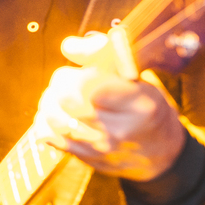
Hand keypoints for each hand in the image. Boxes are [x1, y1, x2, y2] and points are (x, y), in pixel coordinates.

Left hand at [33, 35, 185, 180]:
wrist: (160, 151)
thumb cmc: (145, 106)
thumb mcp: (138, 78)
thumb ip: (102, 54)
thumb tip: (69, 46)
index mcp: (139, 103)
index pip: (90, 85)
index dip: (76, 73)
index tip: (80, 71)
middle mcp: (120, 129)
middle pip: (67, 99)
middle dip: (60, 84)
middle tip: (66, 81)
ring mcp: (102, 147)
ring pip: (53, 118)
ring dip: (49, 102)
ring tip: (58, 96)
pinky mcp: (86, 158)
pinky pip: (48, 136)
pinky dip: (44, 121)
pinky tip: (55, 115)